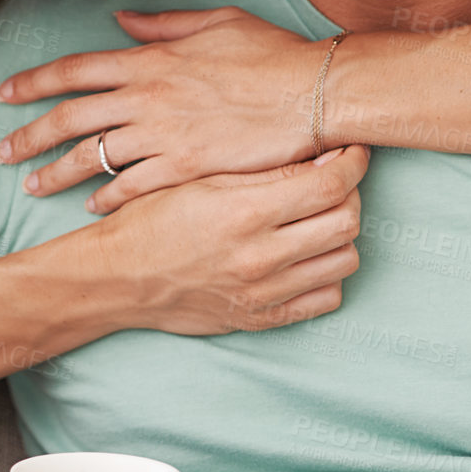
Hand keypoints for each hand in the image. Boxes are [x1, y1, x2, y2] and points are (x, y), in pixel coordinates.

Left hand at [0, 7, 329, 210]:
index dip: (33, 83)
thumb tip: (122, 20)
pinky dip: (107, 200)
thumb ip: (162, 25)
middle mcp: (146, 97)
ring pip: (92, 158)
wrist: (313, 93)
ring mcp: (163, 136)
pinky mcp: (185, 169)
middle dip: (28, 137)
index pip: (73, 70)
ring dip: (57, 175)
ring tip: (34, 187)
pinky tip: (92, 209)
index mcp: (149, 60)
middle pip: (69, 118)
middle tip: (2, 154)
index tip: (6, 96)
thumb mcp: (215, 23)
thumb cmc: (271, 54)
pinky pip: (132, 189)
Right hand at [94, 146, 368, 334]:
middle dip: (349, 193)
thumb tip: (325, 157)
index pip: (331, 184)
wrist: (118, 278)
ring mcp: (265, 293)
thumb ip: (266, 171)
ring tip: (317, 218)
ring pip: (344, 260)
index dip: (352, 162)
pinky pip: (327, 298)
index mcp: (245, 212)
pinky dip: (327, 274)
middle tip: (332, 182)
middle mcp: (261, 256)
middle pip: (346, 221)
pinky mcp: (263, 319)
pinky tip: (306, 256)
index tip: (350, 152)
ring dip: (339, 235)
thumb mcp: (203, 179)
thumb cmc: (153, 220)